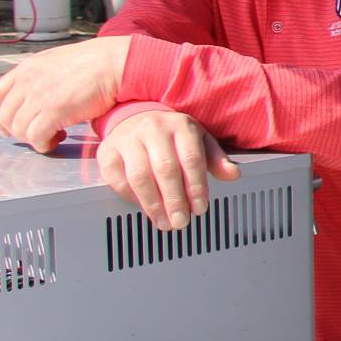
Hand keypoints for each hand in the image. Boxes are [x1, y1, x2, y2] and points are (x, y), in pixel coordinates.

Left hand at [0, 36, 130, 151]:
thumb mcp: (58, 62)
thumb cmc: (96, 63)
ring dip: (33, 139)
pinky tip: (56, 141)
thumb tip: (36, 95)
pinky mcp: (54, 110)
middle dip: (17, 131)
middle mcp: (27, 81)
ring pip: (19, 129)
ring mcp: (39, 96)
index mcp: (26, 68)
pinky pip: (36, 136)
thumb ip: (41, 76)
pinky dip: (43, 144)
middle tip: (36, 135)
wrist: (116, 62)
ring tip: (52, 138)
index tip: (8, 127)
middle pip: (5, 116)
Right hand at [94, 109, 238, 229]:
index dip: (196, 187)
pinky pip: (117, 179)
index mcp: (181, 125)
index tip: (200, 209)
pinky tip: (143, 207)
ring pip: (139, 176)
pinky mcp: (107, 151)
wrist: (134, 118)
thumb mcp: (199, 140)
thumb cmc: (172, 135)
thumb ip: (216, 159)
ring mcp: (127, 139)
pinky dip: (130, 197)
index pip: (191, 158)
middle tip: (181, 221)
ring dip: (152, 204)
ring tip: (164, 222)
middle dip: (174, 200)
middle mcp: (153, 129)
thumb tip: (233, 174)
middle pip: (165, 169)